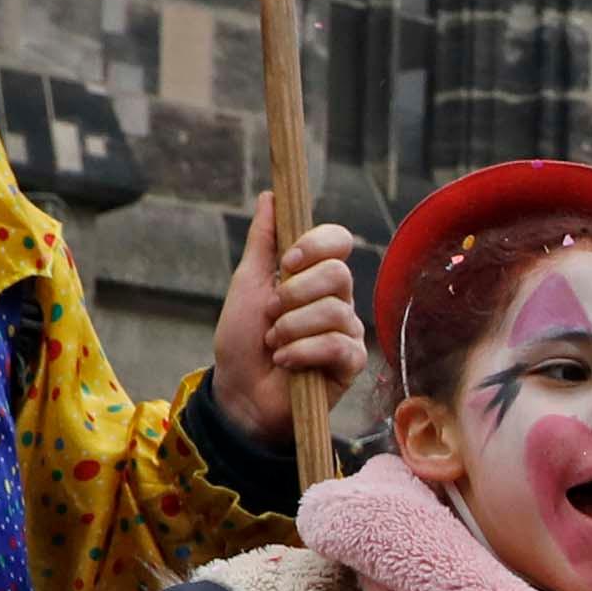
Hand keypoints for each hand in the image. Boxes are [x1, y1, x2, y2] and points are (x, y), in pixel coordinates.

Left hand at [209, 190, 363, 454]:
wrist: (240, 393)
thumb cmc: (243, 341)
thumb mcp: (247, 284)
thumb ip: (262, 242)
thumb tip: (270, 196)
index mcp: (314, 276)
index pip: (337, 241)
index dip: (316, 245)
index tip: (287, 262)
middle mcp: (337, 299)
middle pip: (338, 274)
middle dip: (295, 295)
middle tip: (272, 315)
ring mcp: (347, 331)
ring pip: (335, 311)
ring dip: (292, 329)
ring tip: (274, 345)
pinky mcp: (351, 363)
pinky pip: (337, 345)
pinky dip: (302, 353)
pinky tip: (286, 363)